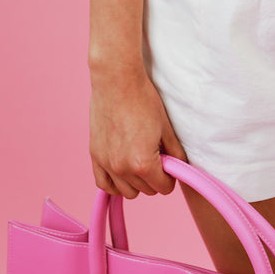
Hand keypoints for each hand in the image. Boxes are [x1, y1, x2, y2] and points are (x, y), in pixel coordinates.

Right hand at [89, 65, 187, 198]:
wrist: (118, 82)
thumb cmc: (143, 100)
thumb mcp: (166, 127)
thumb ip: (174, 153)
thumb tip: (179, 167)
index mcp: (143, 163)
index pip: (163, 188)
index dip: (170, 177)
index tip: (169, 164)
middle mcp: (122, 169)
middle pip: (146, 190)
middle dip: (154, 178)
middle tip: (156, 157)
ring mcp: (106, 164)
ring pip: (126, 191)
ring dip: (136, 182)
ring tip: (140, 160)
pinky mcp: (95, 156)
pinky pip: (104, 184)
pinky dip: (115, 183)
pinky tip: (123, 171)